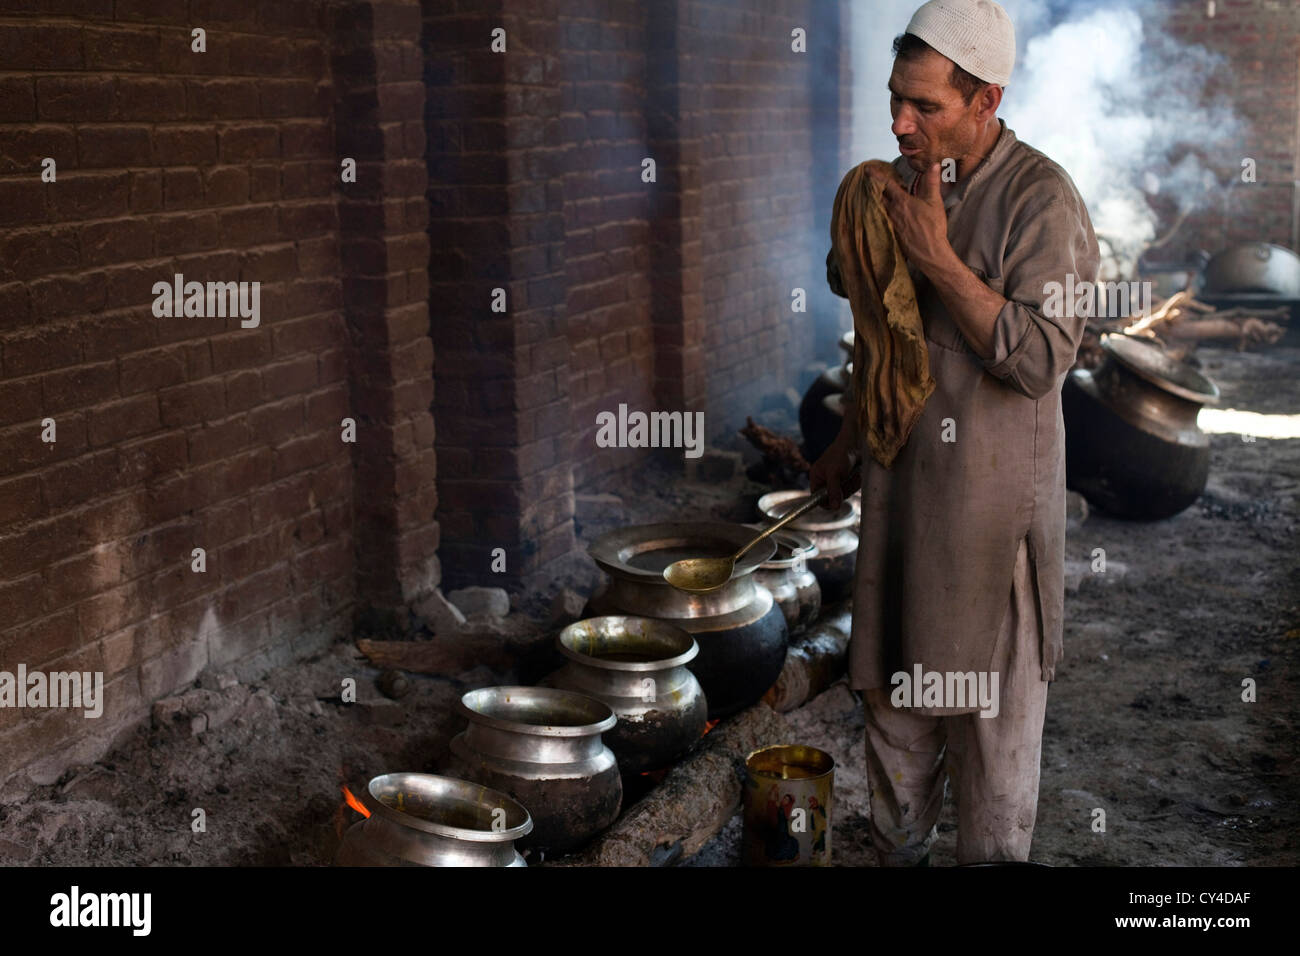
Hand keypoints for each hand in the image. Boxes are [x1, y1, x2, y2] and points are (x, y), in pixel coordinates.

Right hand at [809, 439, 854, 509]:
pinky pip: (852, 488)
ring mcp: (836, 480)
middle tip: (847, 480)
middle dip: (843, 490)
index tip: (836, 503)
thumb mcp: (835, 474)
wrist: (855, 443)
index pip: (817, 498)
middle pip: (833, 498)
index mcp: (816, 478)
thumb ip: (833, 491)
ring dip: (852, 485)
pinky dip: (856, 482)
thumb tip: (834, 508)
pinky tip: (857, 473)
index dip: (826, 503)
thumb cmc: (841, 454)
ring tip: (853, 474)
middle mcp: (825, 480)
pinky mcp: (847, 479)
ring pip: (844, 494)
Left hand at [867, 162, 954, 277]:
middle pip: (878, 195)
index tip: (867, 168)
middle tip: (867, 180)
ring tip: (870, 194)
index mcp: (902, 201)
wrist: (930, 252)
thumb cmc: (934, 227)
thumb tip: (934, 164)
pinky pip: (880, 219)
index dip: (876, 175)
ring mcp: (890, 222)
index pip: (886, 184)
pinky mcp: (890, 232)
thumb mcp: (935, 202)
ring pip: (878, 207)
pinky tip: (878, 212)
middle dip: (873, 187)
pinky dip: (877, 212)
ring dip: (874, 200)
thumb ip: (932, 182)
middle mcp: (892, 211)